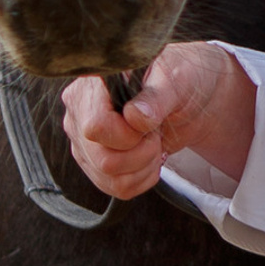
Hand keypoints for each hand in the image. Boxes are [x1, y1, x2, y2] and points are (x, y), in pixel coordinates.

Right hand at [62, 42, 256, 199]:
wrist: (186, 97)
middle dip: (141, 154)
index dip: (127, 135)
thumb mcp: (176, 79)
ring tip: (153, 144)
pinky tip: (148, 157)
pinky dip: (141, 178)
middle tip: (155, 135)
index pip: (95, 127)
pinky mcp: (92, 160)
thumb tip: (134, 116)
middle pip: (103, 159)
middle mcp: (79, 112)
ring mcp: (82, 139)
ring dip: (143, 167)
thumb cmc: (179, 78)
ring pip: (108, 177)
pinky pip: (114, 187)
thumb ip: (155, 97)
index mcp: (92, 85)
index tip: (149, 123)